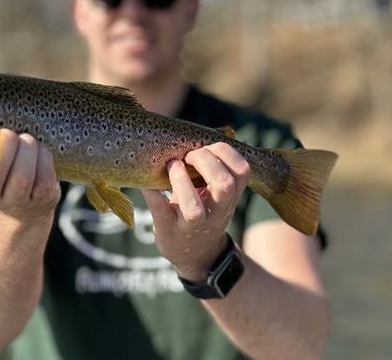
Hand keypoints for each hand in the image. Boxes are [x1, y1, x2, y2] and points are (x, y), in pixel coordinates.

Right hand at [0, 129, 60, 222]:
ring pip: (21, 177)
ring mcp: (14, 201)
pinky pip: (43, 176)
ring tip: (26, 141)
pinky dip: (43, 156)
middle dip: (5, 145)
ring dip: (27, 148)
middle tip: (9, 135)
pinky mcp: (40, 199)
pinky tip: (39, 153)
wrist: (24, 203)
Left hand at [142, 142, 249, 281]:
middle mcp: (216, 212)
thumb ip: (214, 170)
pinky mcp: (169, 231)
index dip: (226, 152)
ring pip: (194, 209)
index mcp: (230, 197)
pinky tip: (148, 183)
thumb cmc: (204, 212)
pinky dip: (152, 194)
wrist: (196, 255)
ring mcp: (192, 226)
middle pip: (224, 184)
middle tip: (189, 156)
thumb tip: (197, 135)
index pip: (242, 170)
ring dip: (181, 181)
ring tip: (172, 166)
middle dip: (206, 161)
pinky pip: (160, 212)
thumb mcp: (217, 195)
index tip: (207, 147)